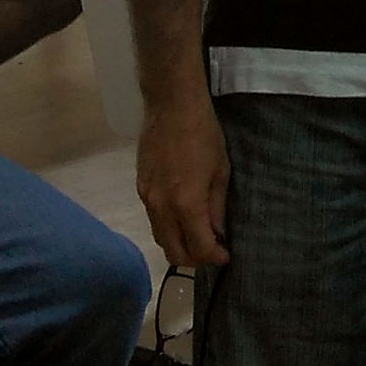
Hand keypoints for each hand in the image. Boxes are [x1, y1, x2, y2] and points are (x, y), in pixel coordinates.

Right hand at [138, 86, 230, 267]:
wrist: (171, 105)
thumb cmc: (204, 134)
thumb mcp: (220, 171)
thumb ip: (217, 208)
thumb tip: (218, 234)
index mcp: (186, 204)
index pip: (198, 248)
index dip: (214, 257)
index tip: (226, 256)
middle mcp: (161, 208)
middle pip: (173, 253)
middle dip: (195, 259)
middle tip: (212, 250)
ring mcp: (146, 199)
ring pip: (161, 239)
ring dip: (179, 245)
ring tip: (199, 236)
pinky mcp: (139, 189)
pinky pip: (153, 221)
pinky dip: (168, 228)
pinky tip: (183, 218)